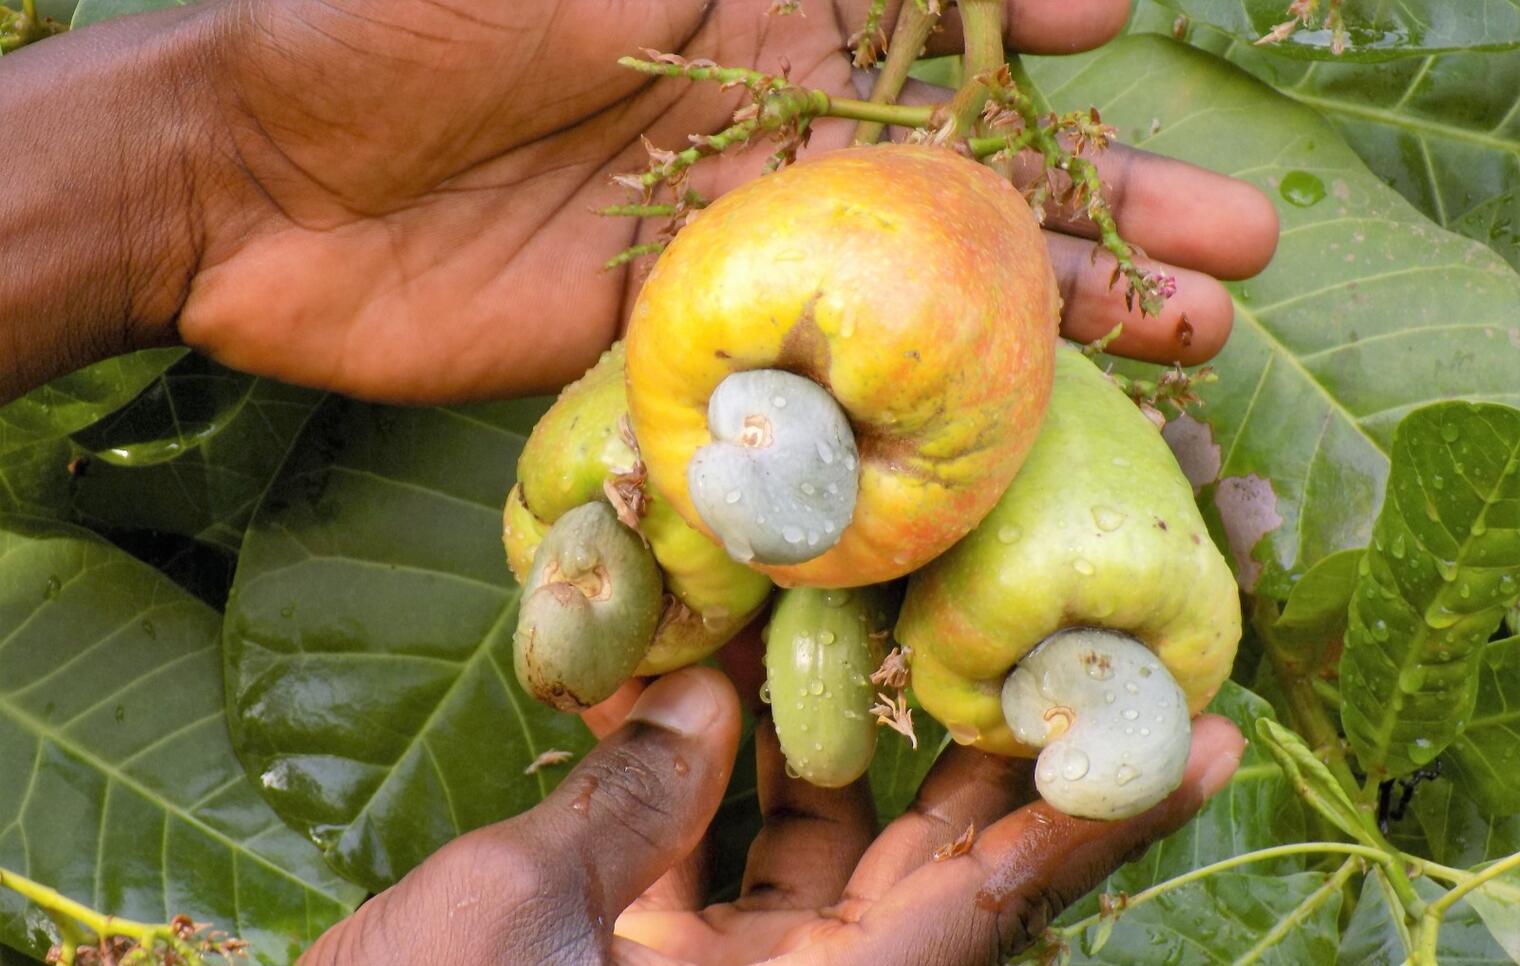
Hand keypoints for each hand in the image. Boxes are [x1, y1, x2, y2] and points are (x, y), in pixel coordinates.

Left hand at [0, 0, 1277, 402]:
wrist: (264, 183)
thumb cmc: (411, 21)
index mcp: (764, 18)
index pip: (941, 32)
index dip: (1035, 41)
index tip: (1124, 39)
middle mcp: (772, 141)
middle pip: (970, 182)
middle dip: (1102, 204)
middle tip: (1244, 240)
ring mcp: (736, 256)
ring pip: (923, 295)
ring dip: (1050, 317)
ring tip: (1189, 338)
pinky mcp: (685, 353)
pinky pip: (820, 383)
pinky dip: (911, 405)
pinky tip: (1014, 428)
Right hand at [300, 666, 1243, 964]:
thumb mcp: (520, 915)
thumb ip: (631, 801)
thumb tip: (705, 701)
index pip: (985, 907)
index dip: (1094, 817)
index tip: (1208, 736)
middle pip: (936, 863)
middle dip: (1005, 748)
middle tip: (1076, 627)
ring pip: (836, 844)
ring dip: (868, 734)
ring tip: (923, 609)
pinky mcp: (656, 953)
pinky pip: (732, 845)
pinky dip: (742, 762)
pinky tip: (748, 664)